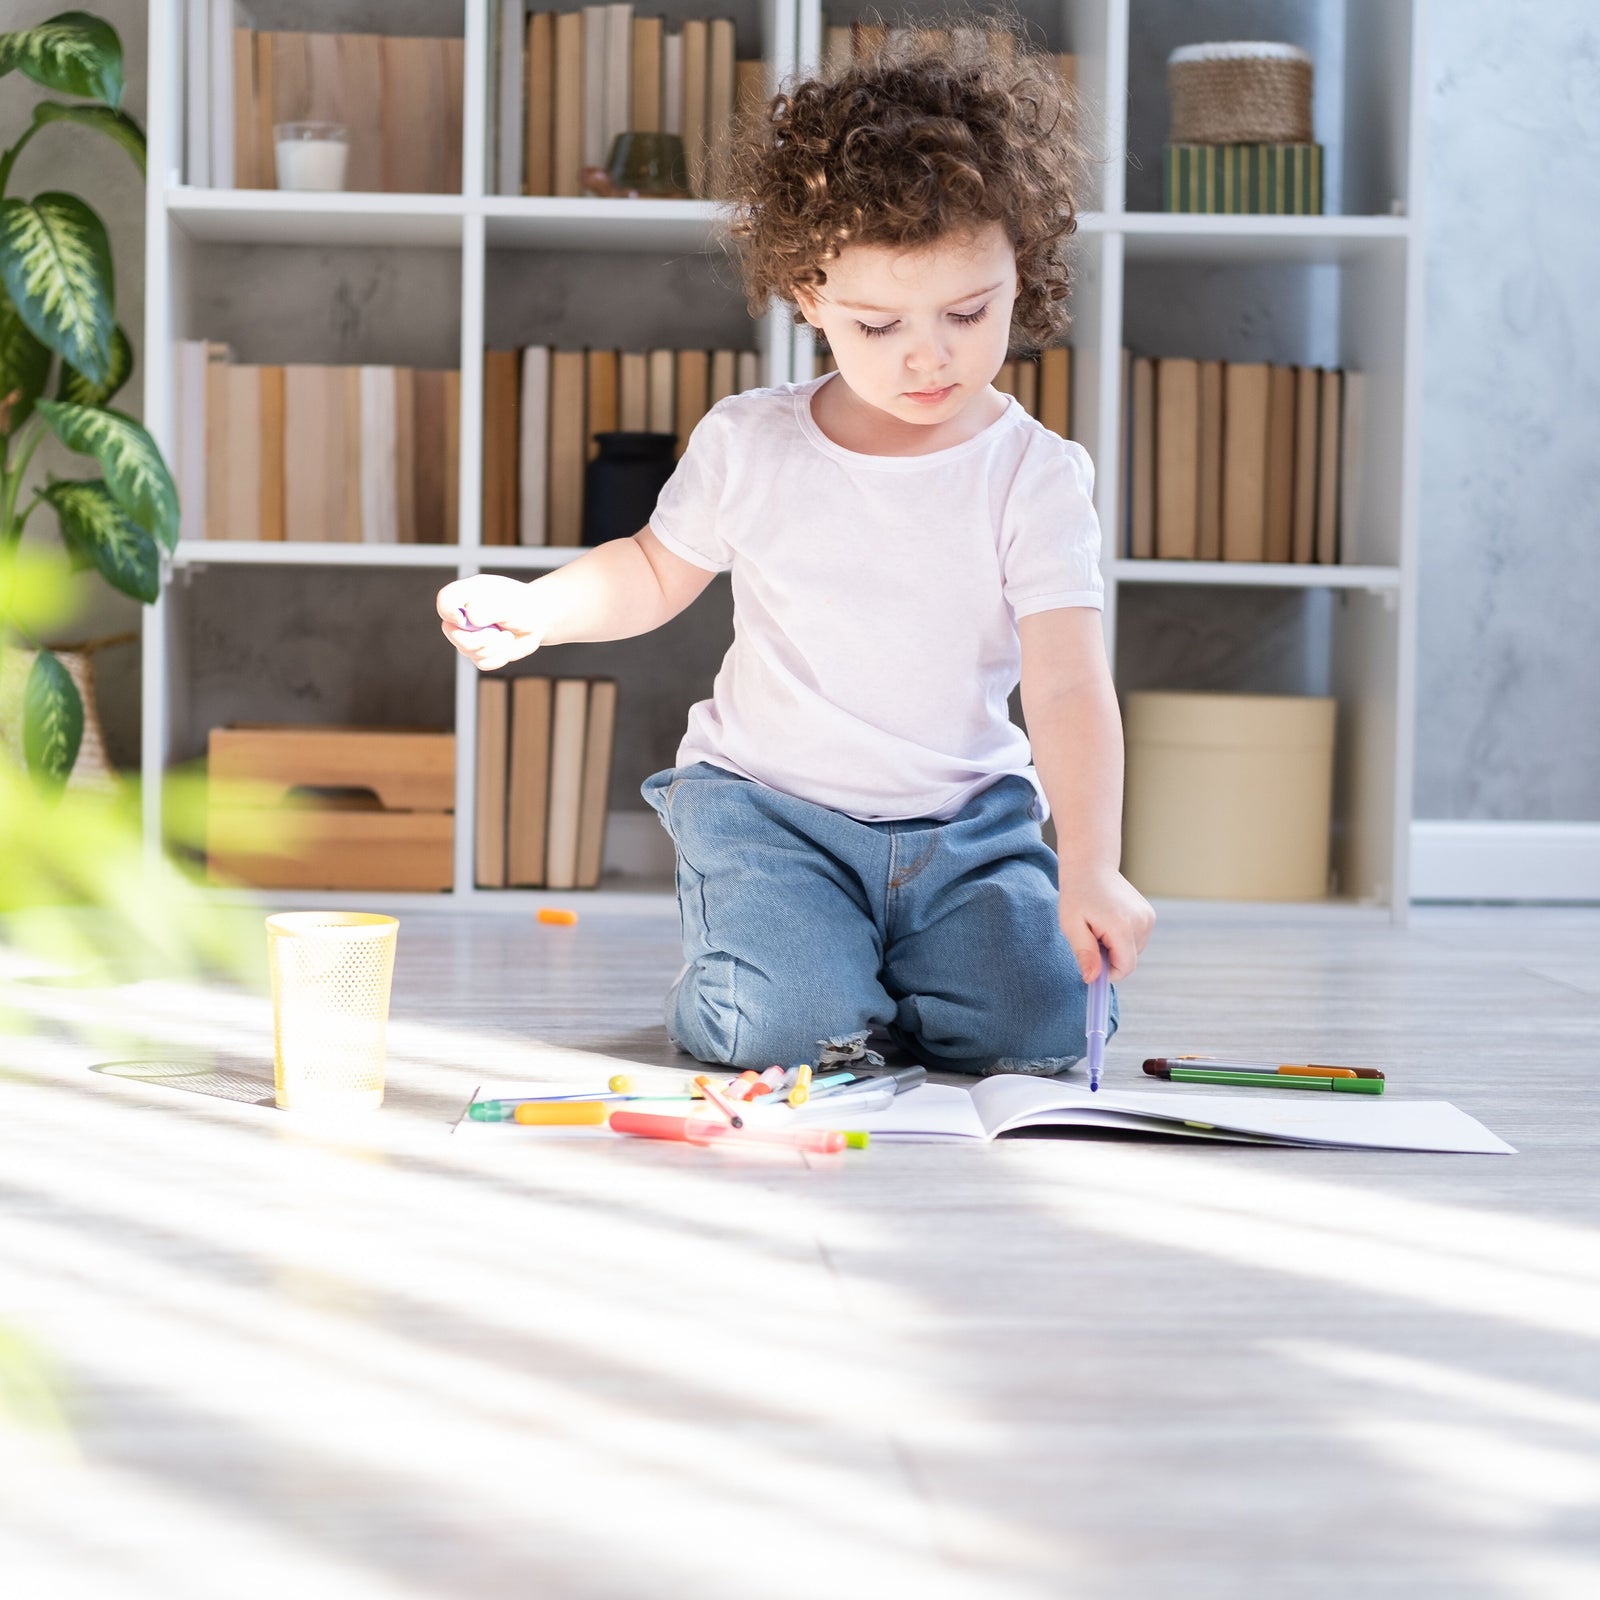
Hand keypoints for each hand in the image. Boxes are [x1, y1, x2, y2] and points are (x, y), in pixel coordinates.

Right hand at [436, 575, 546, 670]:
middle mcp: (464, 616)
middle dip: (478, 637)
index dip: (449, 611)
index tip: (464, 618)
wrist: (537, 621)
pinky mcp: (479, 653)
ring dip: (494, 646)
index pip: (445, 600)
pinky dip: (499, 657)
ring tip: (507, 635)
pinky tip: (506, 645)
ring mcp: (469, 635)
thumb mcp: (509, 603)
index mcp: (467, 594)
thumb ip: (489, 608)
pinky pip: (482, 663)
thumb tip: (471, 619)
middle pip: (450, 631)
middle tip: (498, 633)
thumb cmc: (522, 605)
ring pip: (467, 650)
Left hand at [1056, 864, 1155, 982]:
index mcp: (1122, 926)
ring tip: (1100, 926)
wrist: (1091, 867)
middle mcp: (1141, 922)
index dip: (1108, 972)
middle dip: (1109, 956)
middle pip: (1129, 960)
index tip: (1092, 961)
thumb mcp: (1071, 926)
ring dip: (1116, 947)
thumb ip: (1084, 953)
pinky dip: (1123, 938)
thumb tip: (1092, 978)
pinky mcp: (1149, 915)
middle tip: (1092, 935)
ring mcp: (1148, 917)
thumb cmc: (1077, 895)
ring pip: (1134, 951)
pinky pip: (1137, 940)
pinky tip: (1110, 921)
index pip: (1125, 967)